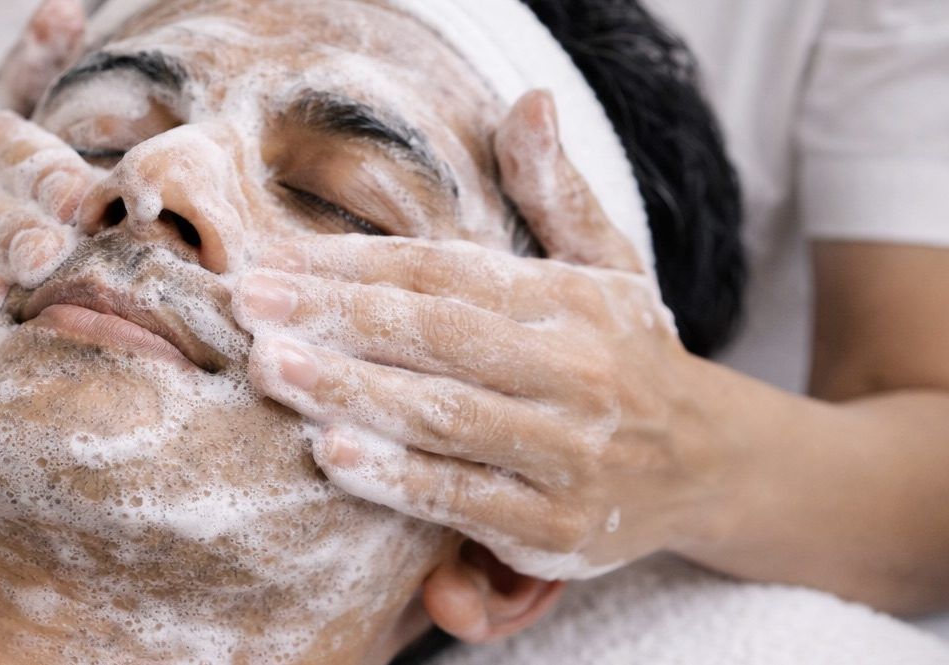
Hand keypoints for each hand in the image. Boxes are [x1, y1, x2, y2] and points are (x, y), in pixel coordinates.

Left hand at [232, 92, 716, 578]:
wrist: (712, 463)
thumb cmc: (630, 355)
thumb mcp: (609, 266)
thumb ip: (559, 192)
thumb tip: (529, 100)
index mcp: (576, 303)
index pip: (453, 273)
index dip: (361, 262)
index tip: (278, 257)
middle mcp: (580, 374)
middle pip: (442, 337)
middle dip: (338, 317)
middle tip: (249, 303)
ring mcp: (572, 456)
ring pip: (448, 418)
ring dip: (352, 392)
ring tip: (270, 368)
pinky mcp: (560, 531)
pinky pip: (468, 501)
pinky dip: (402, 481)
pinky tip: (335, 454)